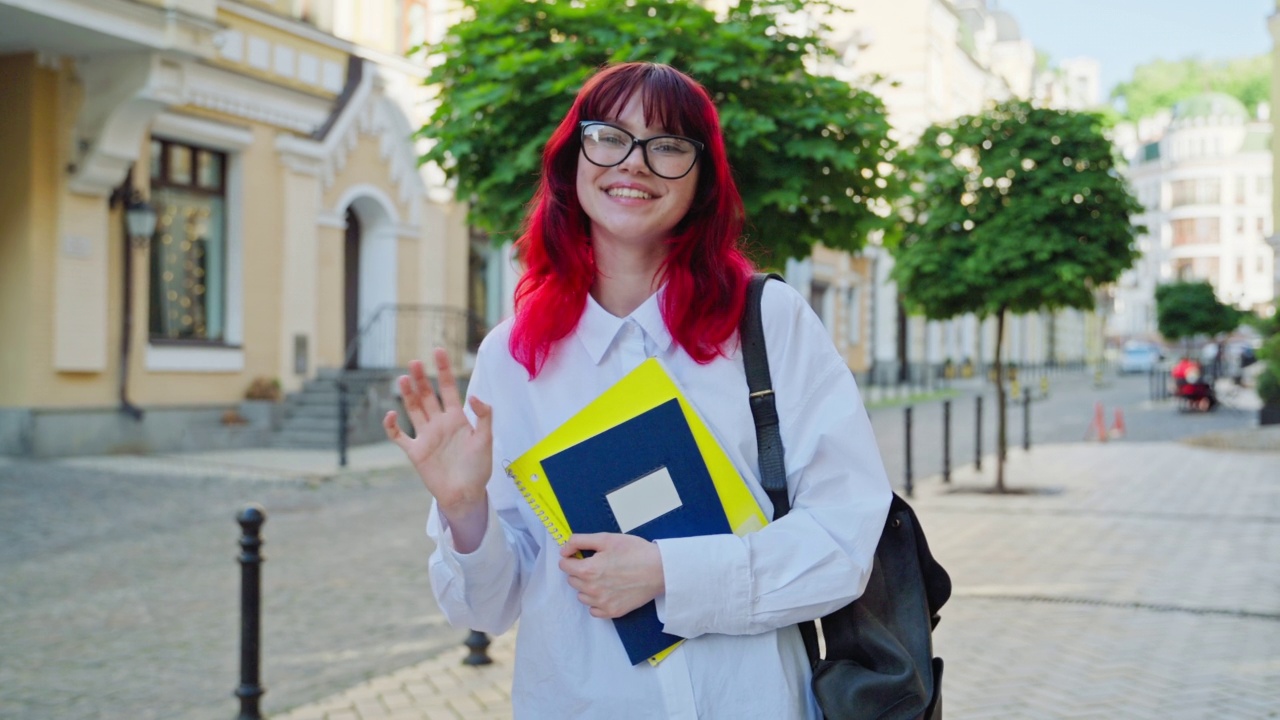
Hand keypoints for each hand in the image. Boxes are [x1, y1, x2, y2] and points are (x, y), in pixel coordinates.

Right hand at [384, 349, 492, 544]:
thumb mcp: (486, 439)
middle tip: (414, 362)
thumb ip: (484, 416)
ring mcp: (426, 436)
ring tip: (403, 378)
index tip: (438, 352)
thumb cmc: (478, 468)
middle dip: (421, 379)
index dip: (443, 371)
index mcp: (457, 418)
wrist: (466, 494)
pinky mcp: (416, 451)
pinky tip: (390, 414)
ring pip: (413, 410)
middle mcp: (439, 423)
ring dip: (407, 395)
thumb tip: (473, 395)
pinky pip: (400, 436)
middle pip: (427, 396)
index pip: (448, 389)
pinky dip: (392, 426)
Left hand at [559, 533, 664, 618]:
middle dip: (580, 571)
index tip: (581, 555)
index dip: (571, 557)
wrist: (660, 570)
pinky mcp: (612, 612)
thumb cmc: (635, 551)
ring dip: (587, 586)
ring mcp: (602, 603)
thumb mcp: (606, 538)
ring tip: (605, 577)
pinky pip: (593, 610)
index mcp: (587, 570)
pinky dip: (596, 602)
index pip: (564, 565)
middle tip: (598, 563)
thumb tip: (563, 550)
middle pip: (572, 580)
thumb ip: (579, 541)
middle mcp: (591, 589)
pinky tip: (608, 591)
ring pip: (582, 596)